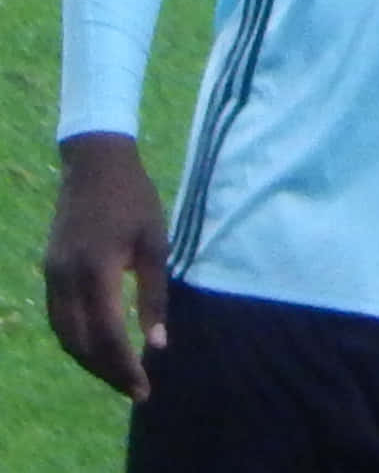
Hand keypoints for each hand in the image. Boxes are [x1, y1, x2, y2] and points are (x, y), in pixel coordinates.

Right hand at [44, 132, 168, 401]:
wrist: (95, 162)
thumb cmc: (134, 199)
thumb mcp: (155, 243)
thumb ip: (154, 295)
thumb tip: (157, 344)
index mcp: (97, 270)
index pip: (107, 335)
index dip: (124, 367)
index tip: (145, 388)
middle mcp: (67, 278)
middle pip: (81, 344)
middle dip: (107, 372)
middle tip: (135, 388)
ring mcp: (53, 274)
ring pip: (64, 335)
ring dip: (89, 361)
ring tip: (118, 374)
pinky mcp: (49, 269)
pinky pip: (58, 318)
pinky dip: (76, 340)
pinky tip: (98, 346)